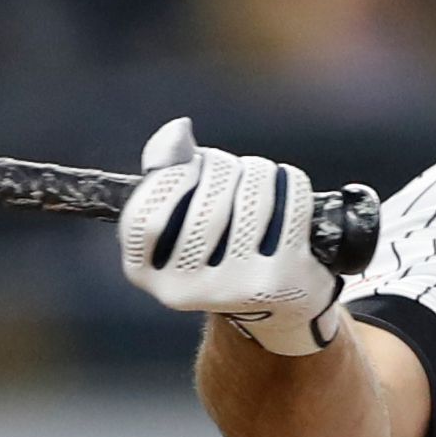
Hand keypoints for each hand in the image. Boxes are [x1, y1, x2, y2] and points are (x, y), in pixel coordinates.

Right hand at [117, 118, 343, 354]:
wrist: (273, 305)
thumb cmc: (218, 247)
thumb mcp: (178, 215)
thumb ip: (165, 170)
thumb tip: (178, 130)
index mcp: (146, 272)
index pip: (144, 217)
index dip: (171, 177)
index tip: (192, 165)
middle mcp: (185, 289)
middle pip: (205, 201)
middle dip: (222, 166)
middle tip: (231, 168)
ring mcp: (234, 288)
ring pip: (251, 197)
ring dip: (258, 170)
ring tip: (259, 175)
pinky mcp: (280, 281)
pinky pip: (290, 207)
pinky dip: (290, 183)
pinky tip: (286, 185)